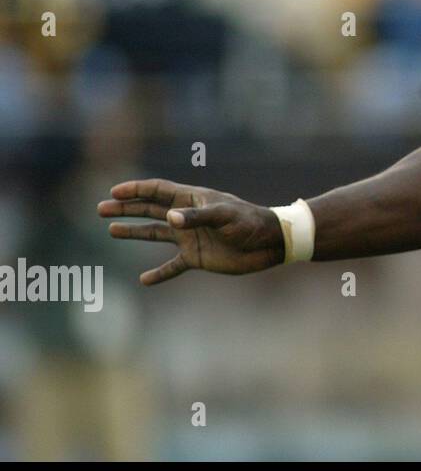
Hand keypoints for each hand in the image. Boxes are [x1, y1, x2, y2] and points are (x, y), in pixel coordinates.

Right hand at [98, 179, 284, 284]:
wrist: (270, 243)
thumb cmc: (250, 222)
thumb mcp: (225, 216)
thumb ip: (197, 216)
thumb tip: (170, 217)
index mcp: (193, 200)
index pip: (159, 191)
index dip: (137, 190)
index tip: (114, 191)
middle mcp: (188, 217)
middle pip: (151, 209)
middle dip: (127, 208)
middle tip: (101, 208)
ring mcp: (190, 237)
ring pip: (156, 233)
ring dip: (134, 232)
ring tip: (112, 230)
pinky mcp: (197, 257)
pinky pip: (173, 266)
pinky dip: (159, 274)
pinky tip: (144, 280)